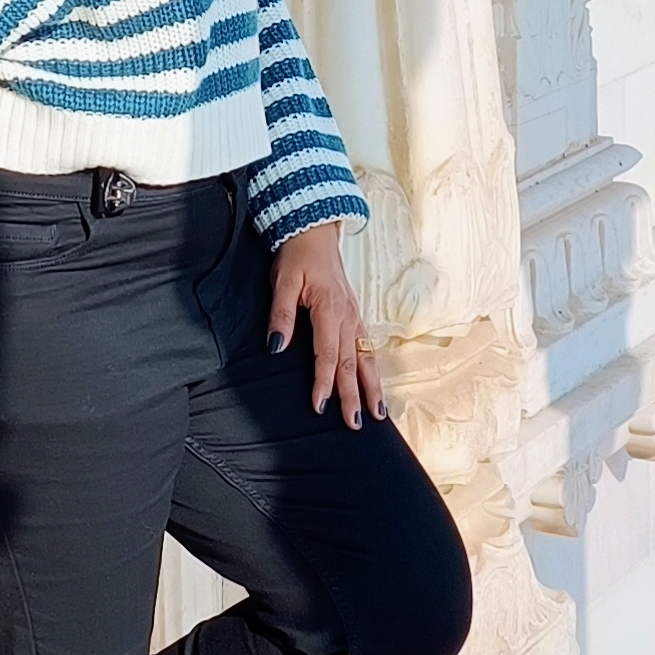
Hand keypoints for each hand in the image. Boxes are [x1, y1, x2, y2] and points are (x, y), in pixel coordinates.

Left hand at [266, 224, 386, 429]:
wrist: (314, 231)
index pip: (328, 354)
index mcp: (330, 309)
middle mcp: (348, 316)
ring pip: (366, 357)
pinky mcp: (356, 315)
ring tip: (377, 413)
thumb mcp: (282, 282)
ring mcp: (355, 316)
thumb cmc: (297, 256)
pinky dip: (373, 369)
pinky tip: (375, 385)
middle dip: (354, 395)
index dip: (323, 382)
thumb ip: (281, 316)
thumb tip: (276, 347)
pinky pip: (368, 347)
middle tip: (355, 423)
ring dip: (372, 386)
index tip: (319, 405)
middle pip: (352, 362)